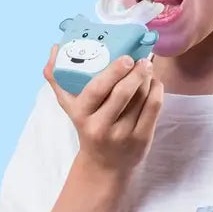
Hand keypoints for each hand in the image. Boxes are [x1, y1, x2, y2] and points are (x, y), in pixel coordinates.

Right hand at [43, 47, 163, 176]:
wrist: (103, 164)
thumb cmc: (86, 125)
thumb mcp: (69, 106)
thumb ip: (58, 77)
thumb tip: (55, 47)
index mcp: (81, 114)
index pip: (98, 89)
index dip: (114, 71)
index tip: (127, 58)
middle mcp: (101, 126)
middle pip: (122, 94)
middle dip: (136, 73)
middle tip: (143, 59)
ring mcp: (123, 134)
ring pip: (141, 98)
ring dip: (148, 79)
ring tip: (147, 68)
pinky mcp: (142, 139)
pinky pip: (153, 109)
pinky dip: (157, 91)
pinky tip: (154, 83)